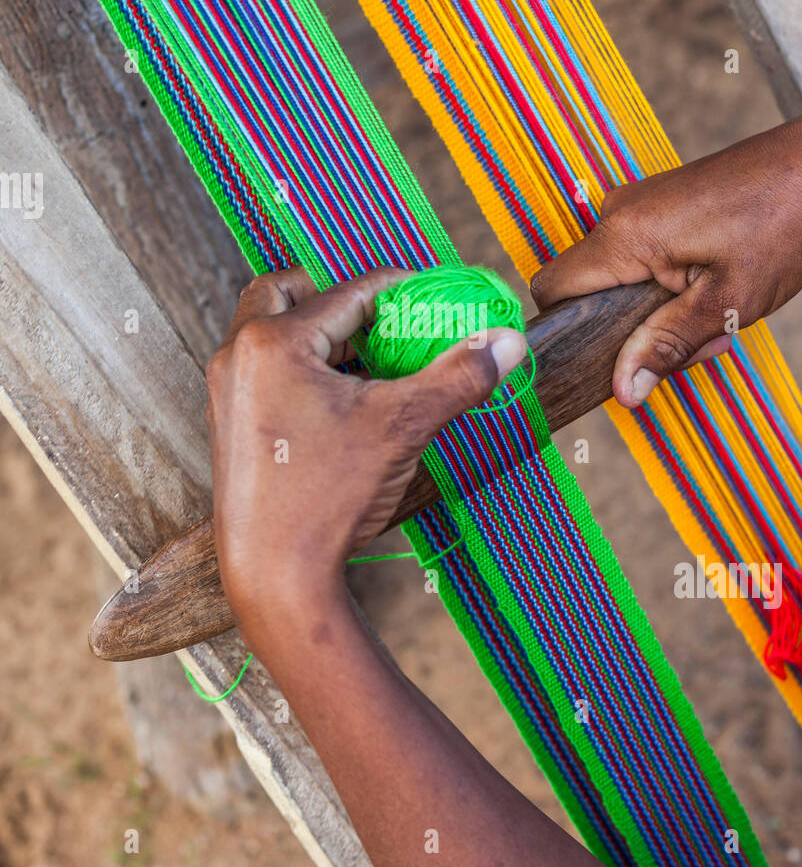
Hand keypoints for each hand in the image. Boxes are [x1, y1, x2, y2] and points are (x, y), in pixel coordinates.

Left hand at [205, 267, 525, 636]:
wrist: (276, 577)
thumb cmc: (330, 496)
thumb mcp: (403, 426)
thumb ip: (457, 376)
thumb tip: (510, 342)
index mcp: (273, 342)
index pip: (348, 293)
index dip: (398, 288)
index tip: (433, 291)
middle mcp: (238, 355)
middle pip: (285, 293)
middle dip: (336, 296)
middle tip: (381, 314)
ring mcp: (226, 391)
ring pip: (271, 333)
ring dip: (319, 333)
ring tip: (371, 358)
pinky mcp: (230, 425)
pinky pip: (266, 371)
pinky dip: (303, 368)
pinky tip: (346, 401)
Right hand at [531, 103, 801, 407]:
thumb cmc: (780, 223)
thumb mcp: (727, 301)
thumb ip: (667, 345)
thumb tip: (623, 388)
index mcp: (623, 235)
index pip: (552, 289)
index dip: (568, 332)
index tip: (609, 357)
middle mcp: (620, 214)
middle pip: (590, 291)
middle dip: (634, 329)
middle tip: (696, 335)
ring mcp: (639, 205)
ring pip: (622, 278)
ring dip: (661, 308)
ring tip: (719, 309)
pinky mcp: (659, 204)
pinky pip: (644, 256)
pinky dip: (672, 283)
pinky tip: (717, 286)